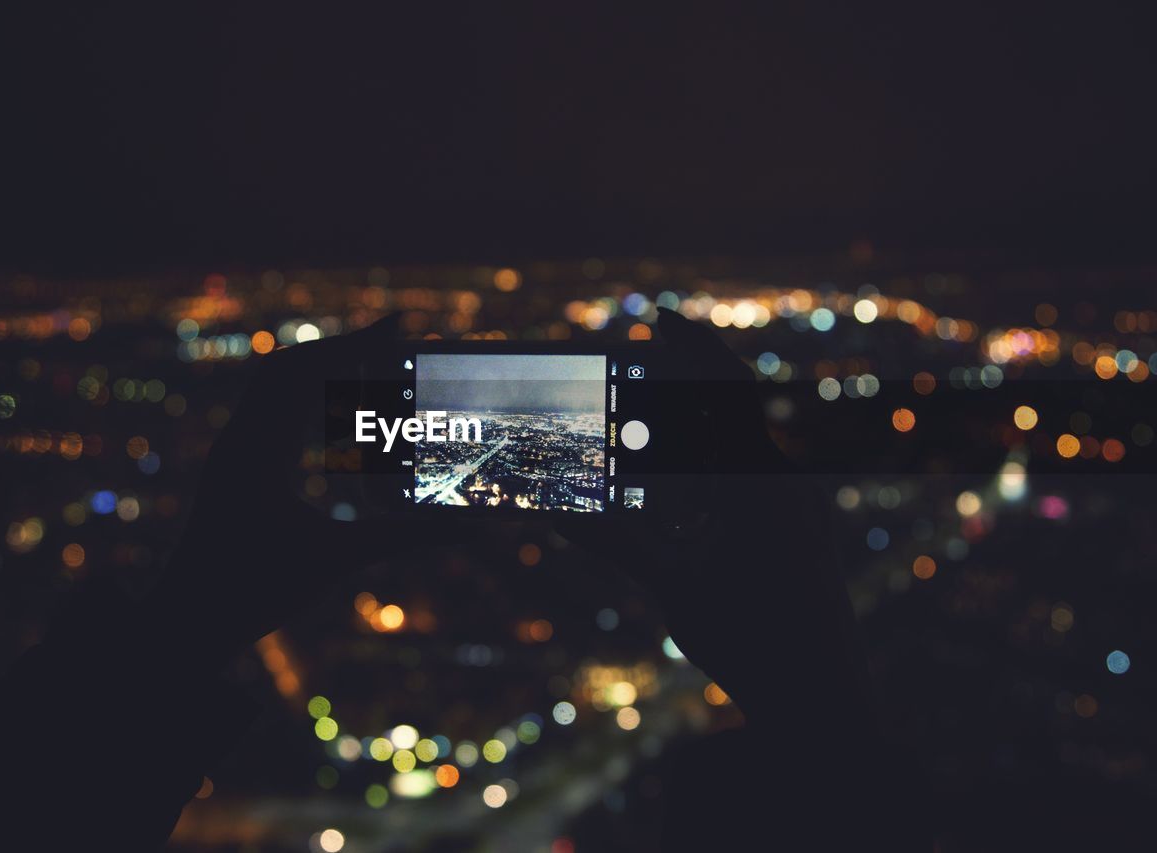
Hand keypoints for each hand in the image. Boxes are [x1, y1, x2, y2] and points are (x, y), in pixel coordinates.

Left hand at [141, 313, 417, 661]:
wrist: (186, 625)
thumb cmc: (255, 592)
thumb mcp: (339, 559)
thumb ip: (408, 539)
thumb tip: (474, 531)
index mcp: (258, 449)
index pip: (310, 372)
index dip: (358, 343)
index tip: (400, 324)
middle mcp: (238, 439)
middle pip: (288, 365)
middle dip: (341, 347)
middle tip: (391, 339)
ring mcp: (230, 451)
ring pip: (273, 385)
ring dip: (320, 369)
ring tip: (368, 367)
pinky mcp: (231, 467)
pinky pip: (267, 412)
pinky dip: (303, 398)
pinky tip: (334, 413)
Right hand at [559, 308, 874, 736]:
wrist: (828, 707)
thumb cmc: (753, 647)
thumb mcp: (673, 586)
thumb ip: (613, 539)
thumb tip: (553, 509)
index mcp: (765, 483)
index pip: (728, 389)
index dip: (694, 345)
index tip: (659, 314)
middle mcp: (791, 485)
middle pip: (734, 411)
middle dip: (686, 387)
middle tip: (636, 370)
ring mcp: (803, 509)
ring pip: (744, 449)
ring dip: (698, 436)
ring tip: (646, 435)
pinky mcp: (804, 533)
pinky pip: (756, 483)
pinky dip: (714, 474)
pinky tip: (681, 494)